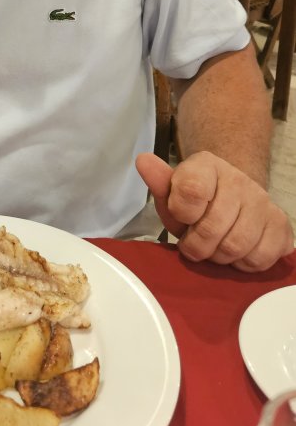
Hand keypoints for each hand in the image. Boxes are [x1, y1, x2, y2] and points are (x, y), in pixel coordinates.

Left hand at [136, 151, 293, 271]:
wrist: (232, 198)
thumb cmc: (196, 201)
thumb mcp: (172, 193)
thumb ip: (159, 182)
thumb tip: (143, 161)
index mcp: (207, 166)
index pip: (191, 191)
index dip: (182, 213)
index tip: (182, 217)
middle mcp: (239, 179)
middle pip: (212, 227)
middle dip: (197, 245)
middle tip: (194, 244)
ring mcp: (263, 202)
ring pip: (236, 246)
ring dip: (219, 257)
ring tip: (214, 248)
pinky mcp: (281, 225)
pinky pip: (259, 258)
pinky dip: (243, 264)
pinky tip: (236, 252)